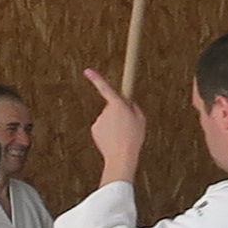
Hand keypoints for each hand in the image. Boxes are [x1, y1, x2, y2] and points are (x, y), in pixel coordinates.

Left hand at [78, 67, 146, 188]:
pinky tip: (113, 139)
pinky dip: (107, 131)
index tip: (87, 71)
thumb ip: (134, 107)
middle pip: (111, 106)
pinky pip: (102, 127)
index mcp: (117, 105)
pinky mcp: (94, 129)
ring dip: (113, 124)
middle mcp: (105, 110)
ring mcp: (98, 120)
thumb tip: (129, 104)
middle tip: (126, 126)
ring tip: (121, 134)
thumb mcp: (141, 119)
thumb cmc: (133, 138)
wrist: (121, 155)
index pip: (105, 88)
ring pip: (107, 118)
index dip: (96, 78)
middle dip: (118, 113)